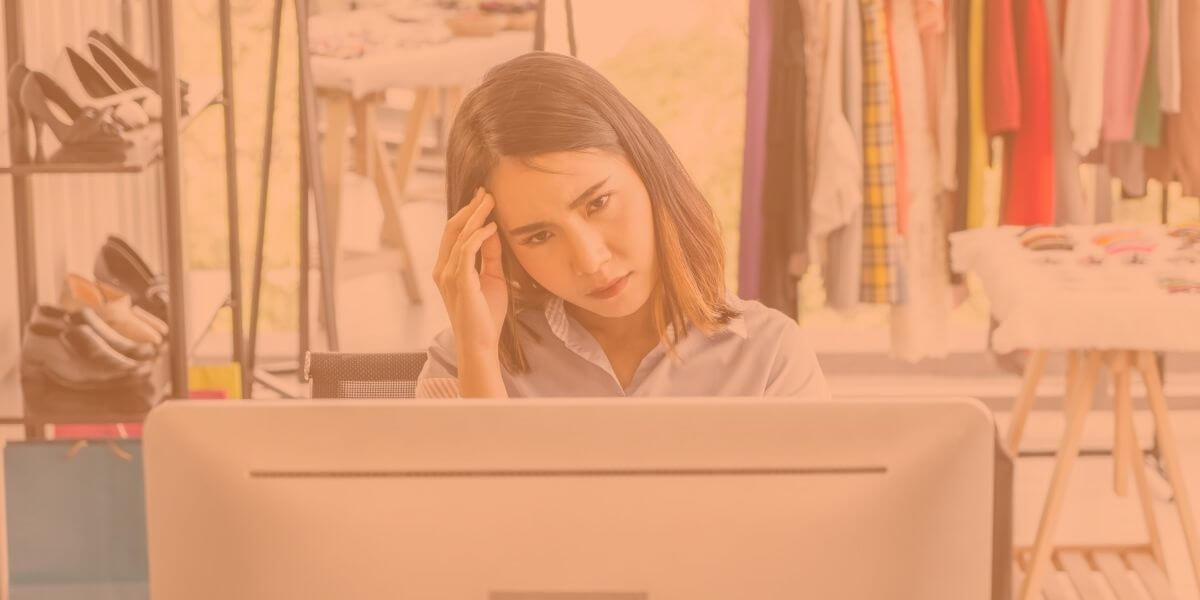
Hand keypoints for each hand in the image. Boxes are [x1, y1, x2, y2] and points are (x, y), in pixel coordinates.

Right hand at [433, 188, 508, 354]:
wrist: (480, 343)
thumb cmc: (485, 314)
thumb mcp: (491, 278)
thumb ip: (489, 256)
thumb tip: (493, 231)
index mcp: (447, 268)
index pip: (453, 234)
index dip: (467, 214)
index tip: (482, 198)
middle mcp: (443, 270)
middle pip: (452, 229)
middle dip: (470, 208)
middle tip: (485, 192)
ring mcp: (448, 276)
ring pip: (459, 236)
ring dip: (476, 216)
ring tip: (491, 201)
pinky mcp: (460, 282)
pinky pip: (466, 251)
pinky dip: (479, 236)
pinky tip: (492, 227)